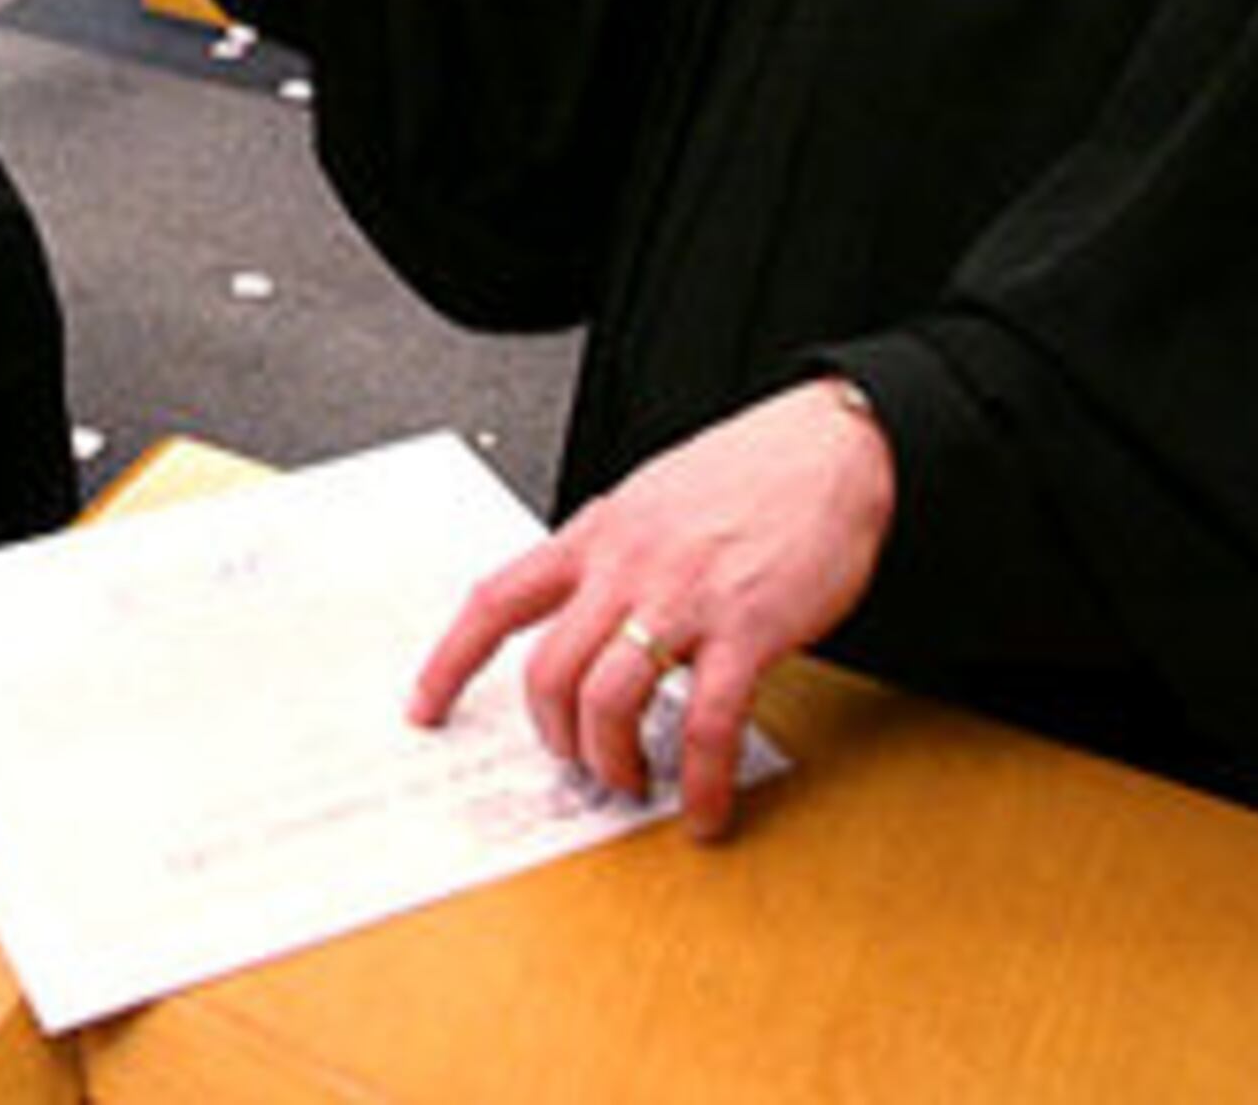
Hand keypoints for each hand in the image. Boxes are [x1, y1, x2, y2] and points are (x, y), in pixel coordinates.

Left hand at [404, 380, 894, 836]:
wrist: (831, 450)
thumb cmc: (747, 474)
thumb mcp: (650, 501)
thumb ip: (609, 556)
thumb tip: (579, 616)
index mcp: (596, 535)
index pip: (496, 601)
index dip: (449, 661)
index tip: (425, 708)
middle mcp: (627, 567)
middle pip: (549, 672)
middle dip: (556, 737)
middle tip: (581, 762)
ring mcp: (685, 599)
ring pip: (609, 700)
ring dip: (613, 761)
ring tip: (634, 781)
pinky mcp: (748, 630)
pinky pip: (706, 724)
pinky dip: (700, 781)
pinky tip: (705, 806)